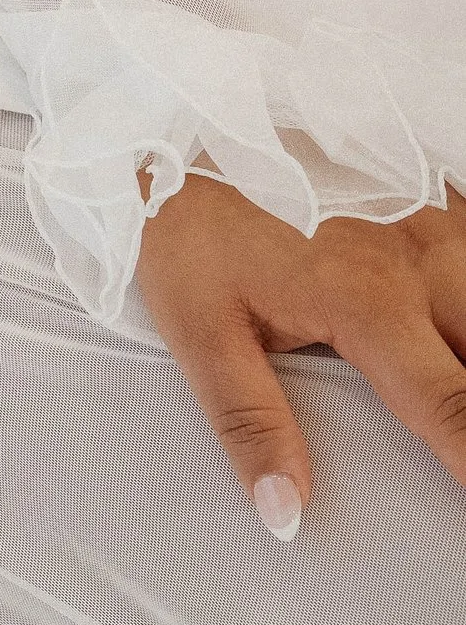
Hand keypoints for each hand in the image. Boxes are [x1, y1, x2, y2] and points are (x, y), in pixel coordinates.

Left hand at [134, 167, 465, 536]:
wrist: (186, 113)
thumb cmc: (193, 221)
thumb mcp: (200, 326)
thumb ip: (248, 421)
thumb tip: (284, 511)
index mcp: (369, 299)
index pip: (455, 406)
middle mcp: (422, 257)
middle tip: (462, 441)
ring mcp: (440, 218)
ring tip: (456, 383)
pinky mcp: (439, 190)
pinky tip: (456, 327)